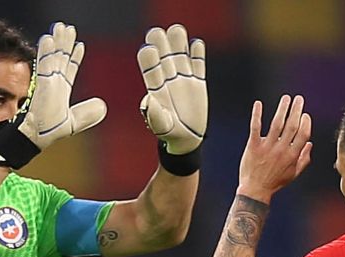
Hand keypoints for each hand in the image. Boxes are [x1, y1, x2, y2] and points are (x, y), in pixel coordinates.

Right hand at [18, 23, 106, 150]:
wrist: (37, 136)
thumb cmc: (50, 131)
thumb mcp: (74, 122)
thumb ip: (87, 114)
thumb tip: (103, 105)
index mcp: (61, 90)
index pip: (70, 69)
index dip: (75, 57)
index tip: (80, 45)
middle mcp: (54, 83)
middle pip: (61, 57)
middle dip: (65, 43)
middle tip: (68, 29)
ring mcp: (47, 81)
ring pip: (53, 56)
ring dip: (57, 41)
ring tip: (60, 27)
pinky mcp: (41, 82)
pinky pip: (44, 64)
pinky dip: (46, 52)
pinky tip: (48, 39)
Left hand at [138, 24, 205, 153]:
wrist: (187, 139)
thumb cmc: (170, 134)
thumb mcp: (161, 126)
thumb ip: (154, 114)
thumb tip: (148, 101)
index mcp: (155, 89)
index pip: (150, 70)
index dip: (148, 59)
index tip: (146, 48)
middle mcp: (168, 80)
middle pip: (164, 58)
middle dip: (161, 45)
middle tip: (157, 32)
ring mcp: (183, 79)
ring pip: (180, 57)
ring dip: (178, 44)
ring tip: (176, 30)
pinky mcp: (198, 82)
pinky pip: (198, 65)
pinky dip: (198, 54)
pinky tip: (196, 43)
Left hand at [238, 95, 311, 200]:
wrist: (255, 190)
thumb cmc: (275, 182)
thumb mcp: (293, 174)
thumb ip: (304, 159)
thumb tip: (310, 144)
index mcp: (292, 155)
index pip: (303, 134)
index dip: (305, 123)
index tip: (305, 114)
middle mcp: (281, 150)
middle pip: (292, 126)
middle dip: (296, 110)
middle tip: (299, 99)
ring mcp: (267, 147)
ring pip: (277, 124)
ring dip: (282, 109)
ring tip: (286, 98)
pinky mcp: (253, 146)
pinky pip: (256, 127)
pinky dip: (257, 115)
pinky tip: (259, 104)